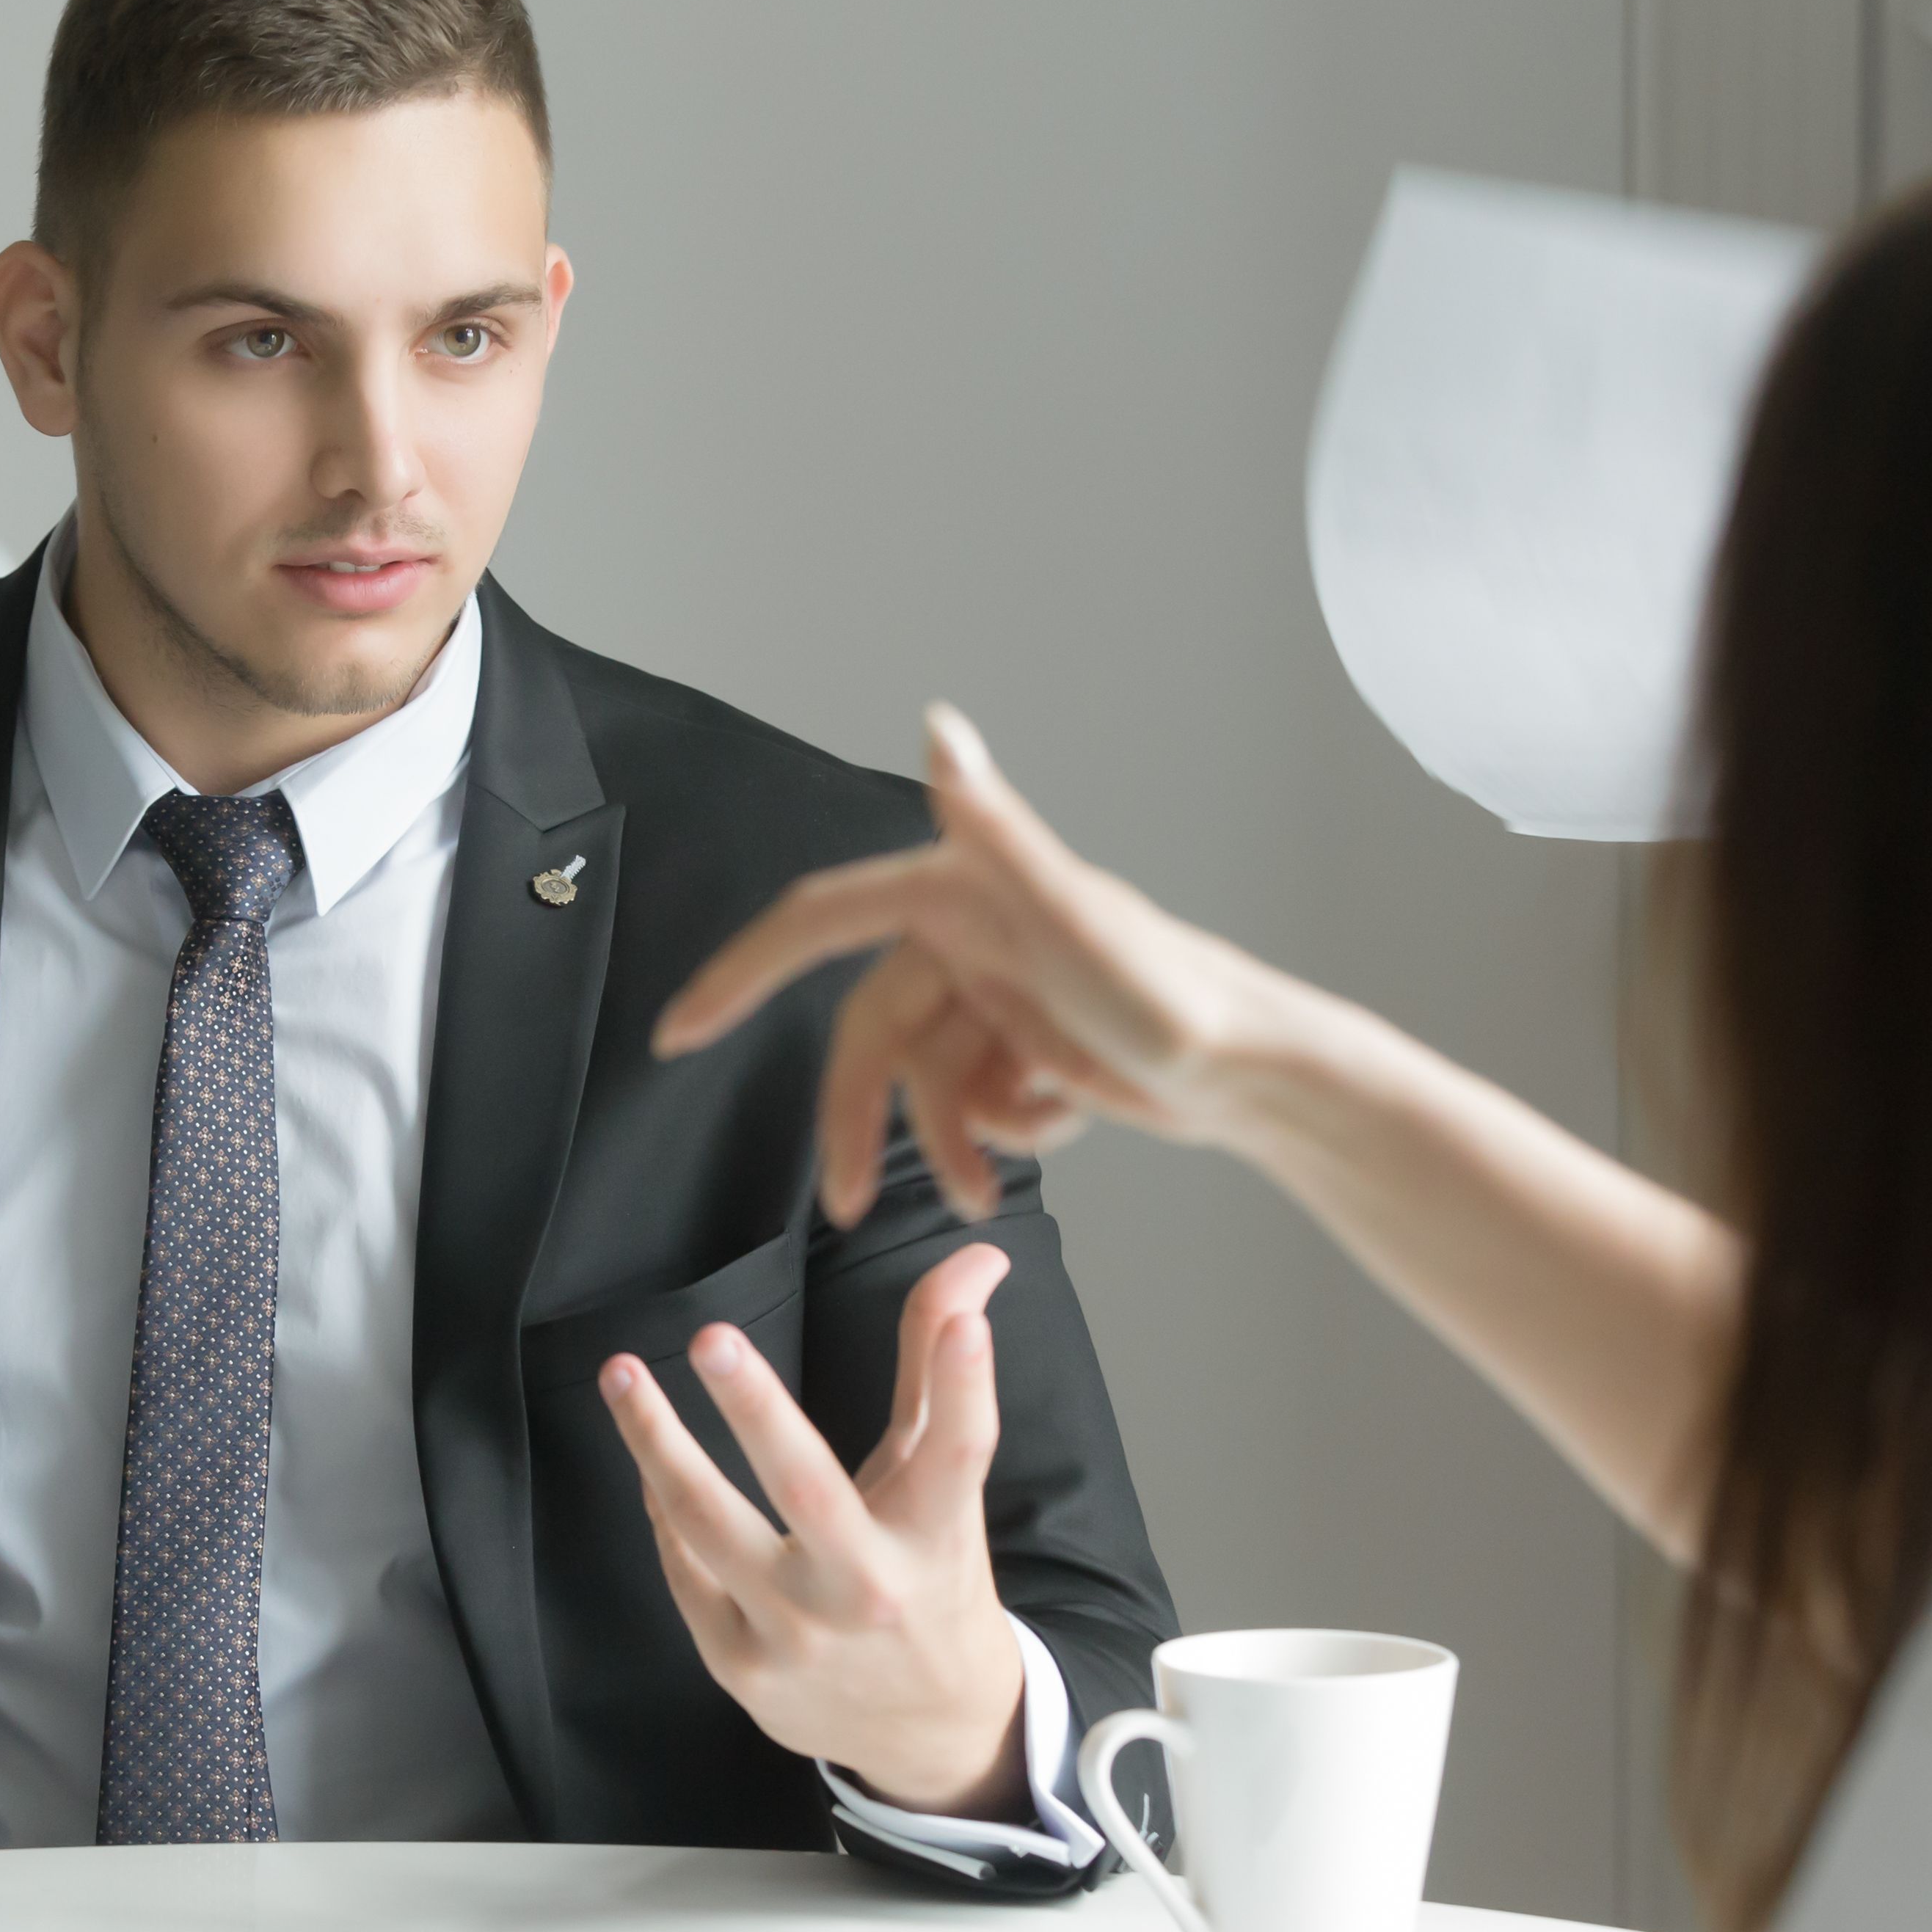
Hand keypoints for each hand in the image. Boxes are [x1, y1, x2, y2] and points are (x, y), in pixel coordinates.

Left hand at [599, 1242, 1028, 1817]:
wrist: (925, 1731)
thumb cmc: (927, 1579)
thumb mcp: (942, 1485)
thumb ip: (943, 1371)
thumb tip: (977, 1259)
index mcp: (935, 1538)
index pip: (960, 1453)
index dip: (967, 1384)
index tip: (970, 1319)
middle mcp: (868, 1590)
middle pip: (809, 1491)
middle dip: (758, 1411)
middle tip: (713, 1338)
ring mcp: (797, 1635)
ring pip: (712, 1528)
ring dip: (659, 1445)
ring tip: (622, 1374)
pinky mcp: (740, 1666)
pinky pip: (686, 1570)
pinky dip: (664, 1511)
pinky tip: (649, 1462)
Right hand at [653, 702, 1287, 1226]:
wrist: (1254, 1075)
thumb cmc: (1173, 992)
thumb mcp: (1072, 915)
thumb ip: (996, 828)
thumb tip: (942, 728)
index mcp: (959, 893)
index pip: (819, 923)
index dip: (740, 973)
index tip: (677, 1033)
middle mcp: (971, 935)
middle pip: (871, 1036)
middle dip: (859, 1121)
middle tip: (848, 1203)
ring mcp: (1000, 994)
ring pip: (922, 1082)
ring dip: (945, 1142)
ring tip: (985, 1192)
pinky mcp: (1031, 1043)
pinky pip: (975, 1102)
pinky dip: (1003, 1132)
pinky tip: (1055, 1130)